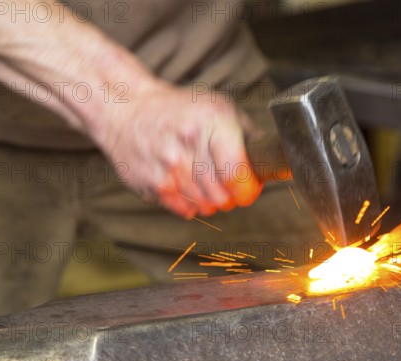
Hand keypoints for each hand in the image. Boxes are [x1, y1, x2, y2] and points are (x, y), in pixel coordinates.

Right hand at [90, 80, 262, 217]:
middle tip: (225, 183)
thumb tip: (273, 164)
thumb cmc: (180, 110)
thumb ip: (249, 137)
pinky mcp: (152, 183)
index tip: (248, 186)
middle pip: (223, 196)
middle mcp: (189, 142)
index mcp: (212, 121)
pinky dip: (191, 204)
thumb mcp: (219, 109)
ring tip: (202, 179)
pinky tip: (185, 183)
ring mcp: (168, 165)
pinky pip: (186, 210)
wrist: (127, 109)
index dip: (248, 188)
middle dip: (231, 196)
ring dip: (211, 200)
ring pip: (206, 206)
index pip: (236, 173)